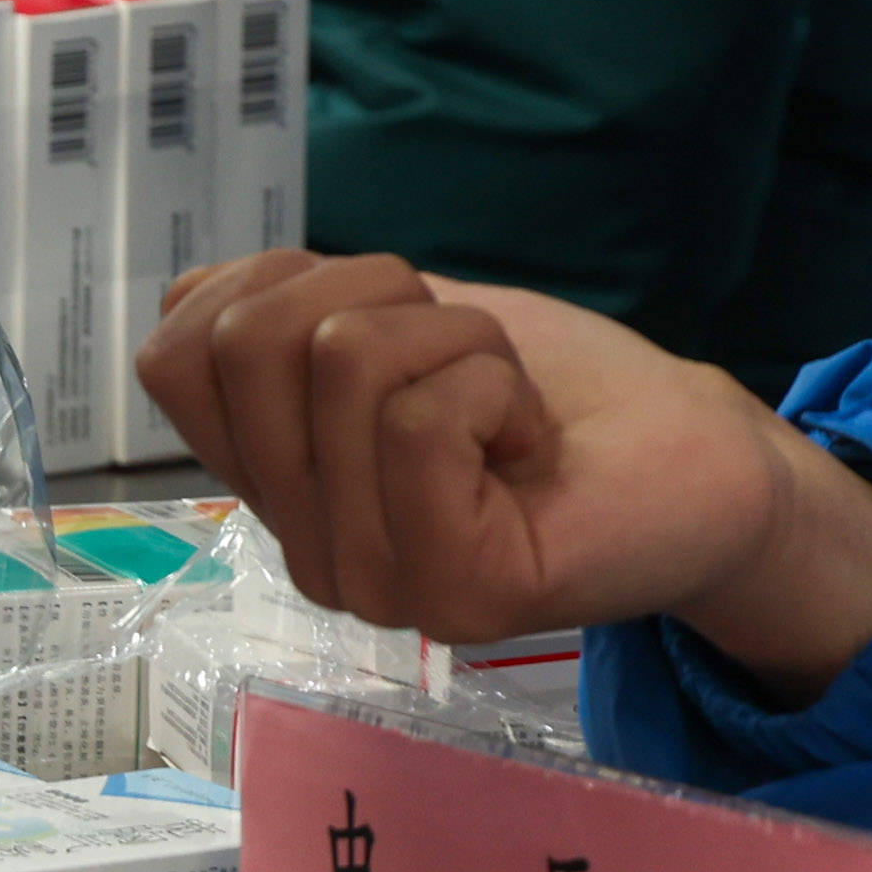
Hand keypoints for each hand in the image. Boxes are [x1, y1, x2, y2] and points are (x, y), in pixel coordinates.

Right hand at [141, 249, 871, 693]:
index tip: (382, 310)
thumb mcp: (402, 323)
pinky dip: (492, 381)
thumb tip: (193, 295)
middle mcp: (306, 548)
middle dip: (374, 293)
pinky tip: (528, 441)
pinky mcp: (451, 590)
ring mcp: (372, 582)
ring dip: (455, 336)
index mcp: (280, 483)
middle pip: (248, 342)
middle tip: (461, 355)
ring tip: (503, 399)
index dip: (272, 281)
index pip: (173, 353)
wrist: (698, 453)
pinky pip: (419, 420)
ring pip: (342, 364)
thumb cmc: (556, 388)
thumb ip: (293, 318)